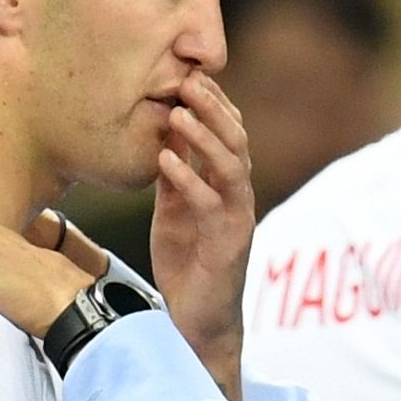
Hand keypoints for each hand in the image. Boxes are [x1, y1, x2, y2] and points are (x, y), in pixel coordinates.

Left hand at [151, 71, 254, 369]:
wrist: (197, 324)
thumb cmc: (187, 268)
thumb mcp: (173, 213)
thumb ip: (174, 179)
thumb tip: (163, 137)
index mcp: (226, 188)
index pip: (228, 134)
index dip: (214, 104)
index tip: (189, 75)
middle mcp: (238, 199)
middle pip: (236, 141)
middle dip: (214, 108)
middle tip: (188, 80)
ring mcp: (236, 220)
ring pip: (232, 166)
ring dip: (206, 136)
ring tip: (178, 112)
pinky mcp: (227, 245)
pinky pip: (210, 204)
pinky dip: (188, 179)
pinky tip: (166, 161)